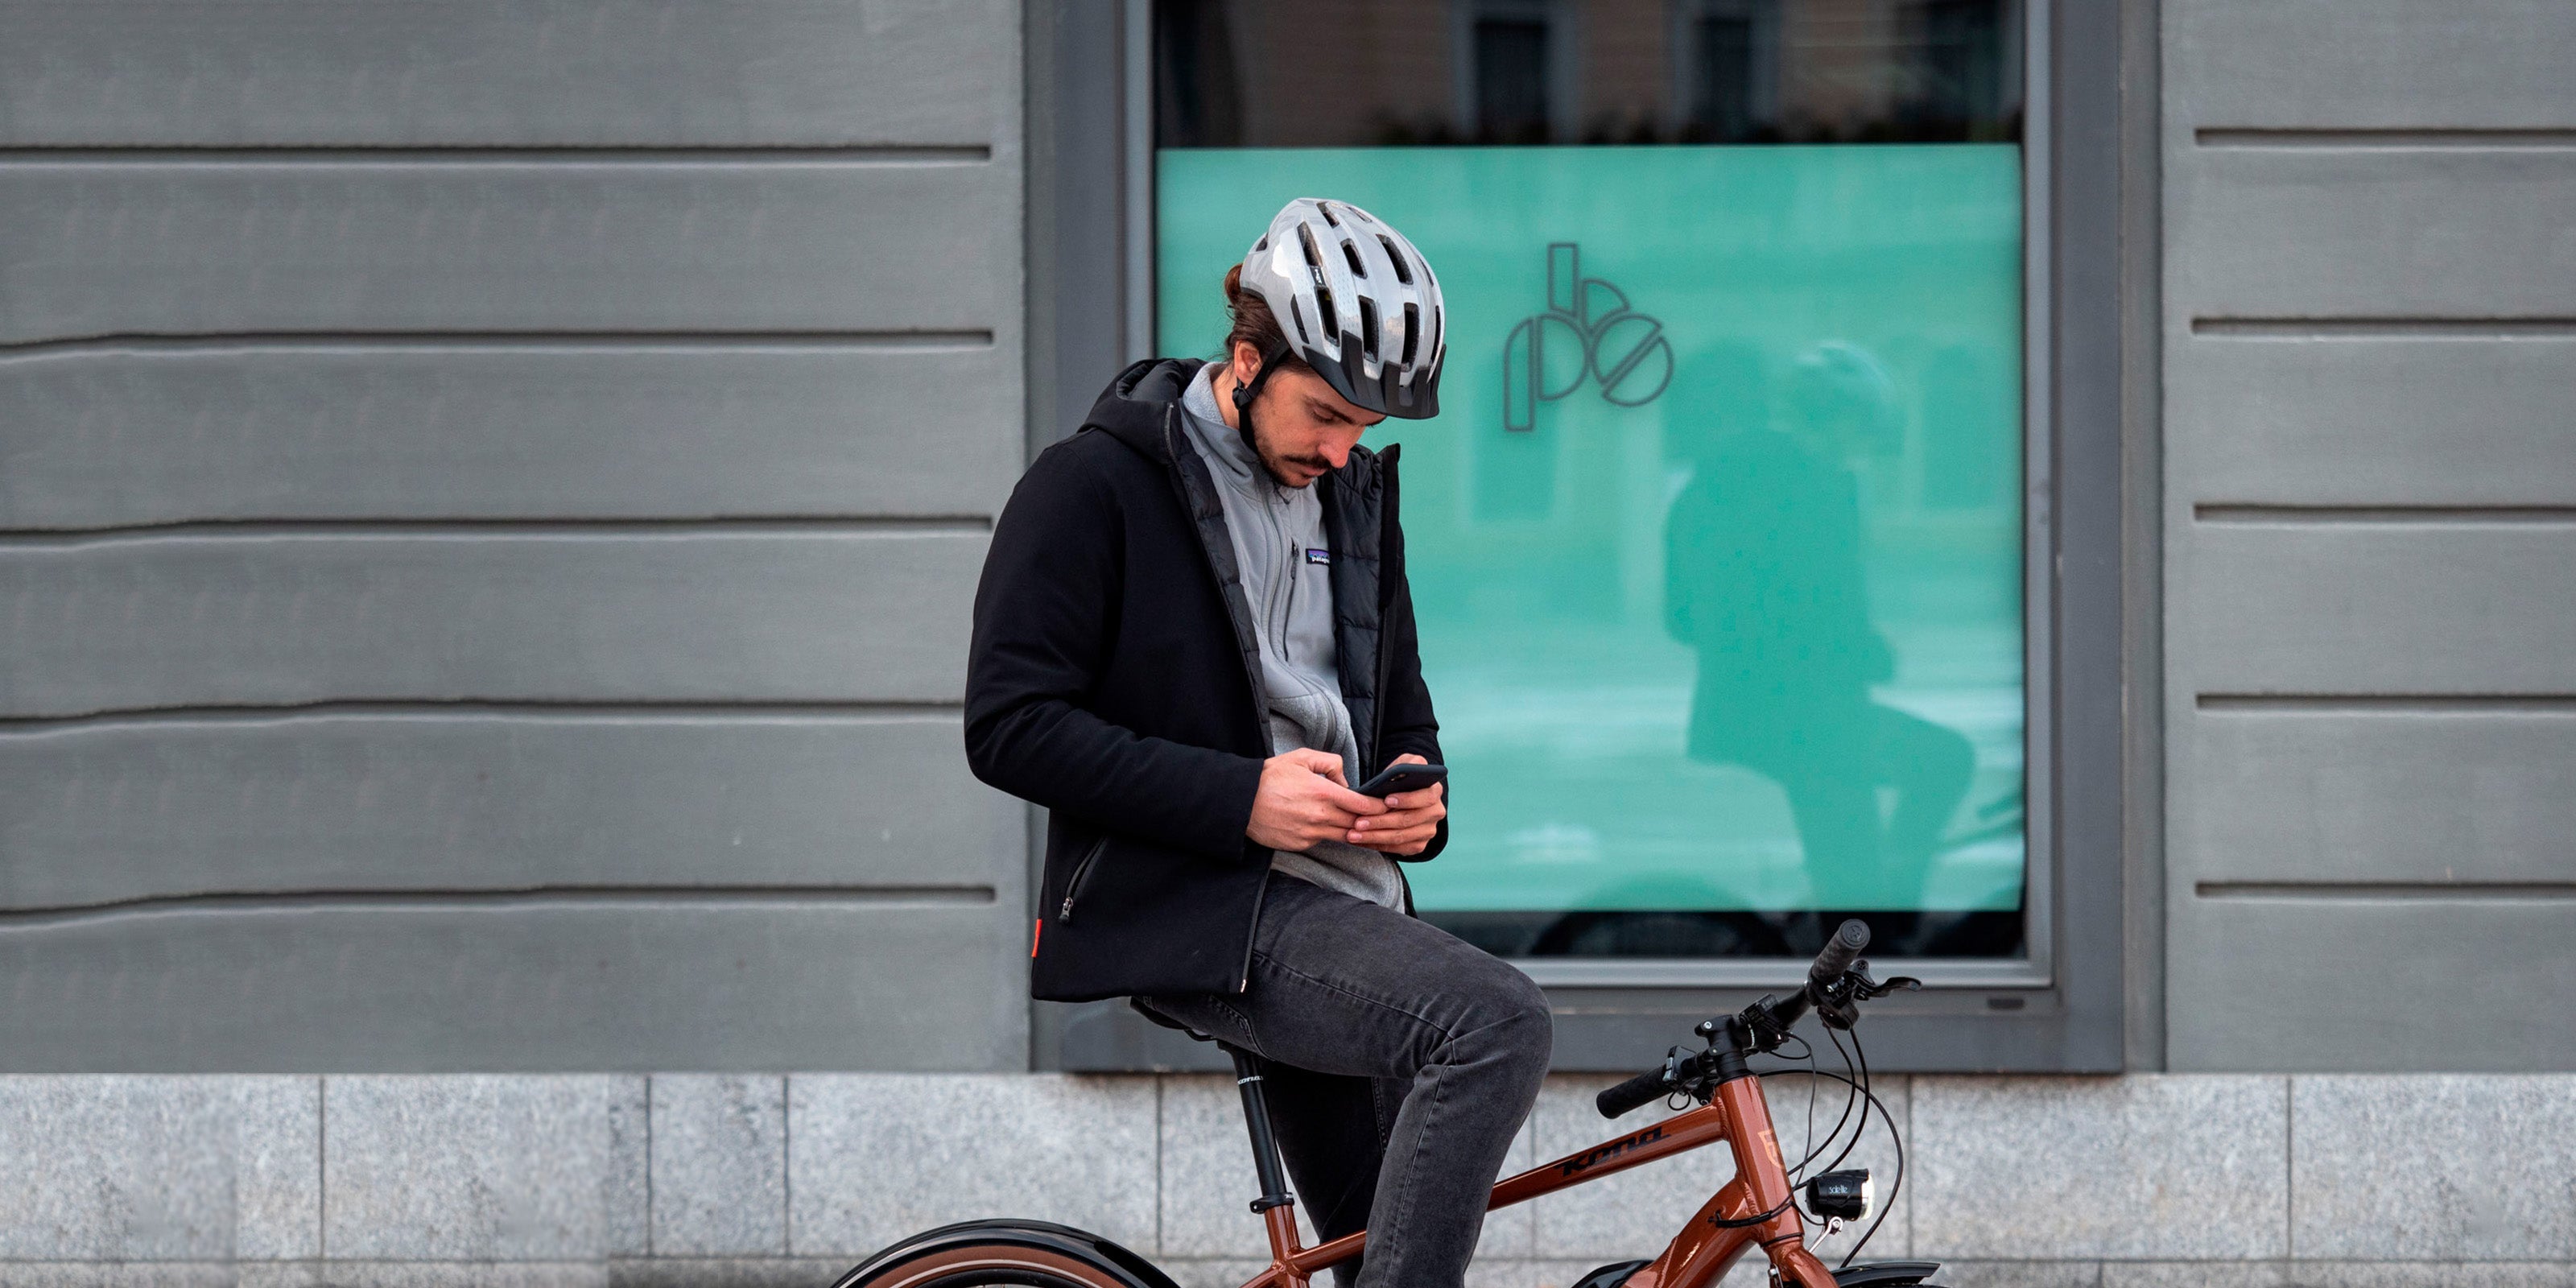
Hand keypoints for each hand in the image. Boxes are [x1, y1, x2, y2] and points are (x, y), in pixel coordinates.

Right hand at [1248, 748, 1387, 851]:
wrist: (1241, 801)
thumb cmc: (1270, 777)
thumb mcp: (1301, 758)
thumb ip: (1330, 763)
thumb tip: (1345, 780)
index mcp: (1322, 792)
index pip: (1361, 804)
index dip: (1377, 807)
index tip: (1387, 806)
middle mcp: (1319, 816)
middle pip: (1356, 824)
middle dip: (1370, 821)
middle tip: (1381, 818)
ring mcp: (1310, 833)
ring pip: (1342, 836)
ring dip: (1352, 831)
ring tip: (1362, 826)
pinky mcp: (1300, 844)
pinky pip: (1321, 840)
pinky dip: (1327, 834)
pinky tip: (1326, 827)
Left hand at [1346, 754, 1445, 855]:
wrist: (1403, 796)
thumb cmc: (1400, 779)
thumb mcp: (1404, 764)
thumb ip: (1404, 765)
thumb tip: (1395, 775)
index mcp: (1435, 791)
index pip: (1426, 797)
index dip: (1407, 800)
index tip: (1386, 800)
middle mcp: (1435, 813)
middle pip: (1407, 820)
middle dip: (1380, 822)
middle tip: (1358, 823)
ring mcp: (1428, 831)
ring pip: (1399, 837)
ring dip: (1374, 837)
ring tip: (1353, 834)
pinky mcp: (1418, 845)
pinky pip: (1396, 849)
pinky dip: (1376, 845)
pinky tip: (1360, 841)